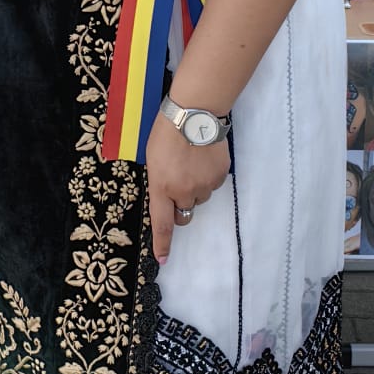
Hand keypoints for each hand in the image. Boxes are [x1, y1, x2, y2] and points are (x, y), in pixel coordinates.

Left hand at [146, 114, 230, 265]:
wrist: (195, 114)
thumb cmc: (166, 132)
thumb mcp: (153, 159)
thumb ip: (159, 183)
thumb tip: (169, 196)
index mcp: (161, 187)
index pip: (162, 223)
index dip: (162, 244)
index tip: (162, 260)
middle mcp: (183, 191)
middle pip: (184, 212)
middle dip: (181, 204)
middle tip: (179, 182)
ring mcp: (204, 185)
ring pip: (200, 197)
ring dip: (195, 186)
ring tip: (192, 160)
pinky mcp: (220, 176)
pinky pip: (213, 184)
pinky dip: (208, 175)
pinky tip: (203, 157)